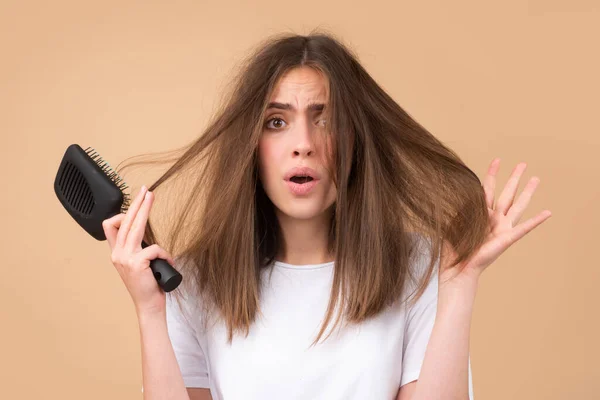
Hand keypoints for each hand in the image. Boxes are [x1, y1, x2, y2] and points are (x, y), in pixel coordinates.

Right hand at [102, 185, 174, 316]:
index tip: (135, 203)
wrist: (149, 305)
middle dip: (136, 203)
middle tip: (146, 191)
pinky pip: (154, 248)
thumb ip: (138, 249)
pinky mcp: (136, 263)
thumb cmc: (148, 284)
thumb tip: (145, 233)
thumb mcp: (139, 264)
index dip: (121, 212)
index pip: (111, 227)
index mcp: (117, 253)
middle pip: (125, 221)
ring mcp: (125, 258)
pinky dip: (164, 254)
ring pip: (135, 227)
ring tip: (152, 197)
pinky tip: (169, 262)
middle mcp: (118, 254)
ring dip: (145, 209)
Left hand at [440, 159, 551, 282]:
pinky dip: (536, 220)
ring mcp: (502, 227)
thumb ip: (459, 208)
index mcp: (480, 213)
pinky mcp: (507, 238)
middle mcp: (494, 218)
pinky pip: (524, 228)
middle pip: (507, 193)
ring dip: (527, 192)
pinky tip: (548, 212)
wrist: (457, 266)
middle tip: (523, 163)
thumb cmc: (454, 248)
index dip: (493, 174)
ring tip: (536, 178)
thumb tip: (456, 190)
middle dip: (515, 178)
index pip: (488, 188)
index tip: (497, 160)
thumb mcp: (454, 223)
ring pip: (518, 205)